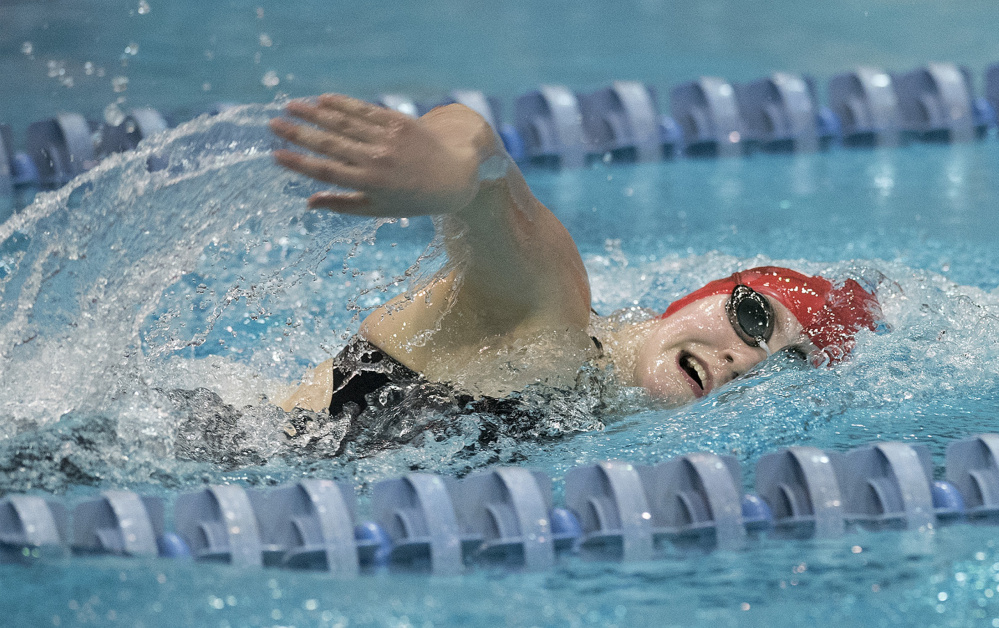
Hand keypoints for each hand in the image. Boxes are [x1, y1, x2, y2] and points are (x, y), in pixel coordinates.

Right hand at [270, 94, 485, 216]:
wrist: (453, 176)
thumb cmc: (410, 198)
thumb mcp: (378, 209)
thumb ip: (342, 204)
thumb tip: (308, 202)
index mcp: (370, 184)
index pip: (326, 171)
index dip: (298, 163)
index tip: (275, 154)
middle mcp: (377, 160)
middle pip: (329, 144)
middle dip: (298, 133)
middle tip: (273, 124)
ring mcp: (387, 139)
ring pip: (344, 123)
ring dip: (314, 112)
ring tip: (290, 105)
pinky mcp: (398, 121)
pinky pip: (364, 110)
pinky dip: (342, 104)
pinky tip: (322, 99)